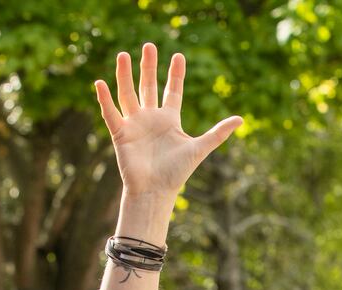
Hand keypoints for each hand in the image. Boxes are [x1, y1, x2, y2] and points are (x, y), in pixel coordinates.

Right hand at [94, 44, 241, 200]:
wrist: (155, 192)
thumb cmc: (176, 173)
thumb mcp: (199, 148)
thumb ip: (218, 133)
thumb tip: (241, 119)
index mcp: (169, 120)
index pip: (173, 91)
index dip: (175, 74)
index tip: (179, 55)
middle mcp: (151, 118)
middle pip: (148, 86)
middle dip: (148, 67)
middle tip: (149, 45)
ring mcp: (135, 125)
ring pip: (128, 94)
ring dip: (125, 75)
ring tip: (123, 55)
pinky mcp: (121, 134)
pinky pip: (111, 113)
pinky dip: (105, 99)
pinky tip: (100, 83)